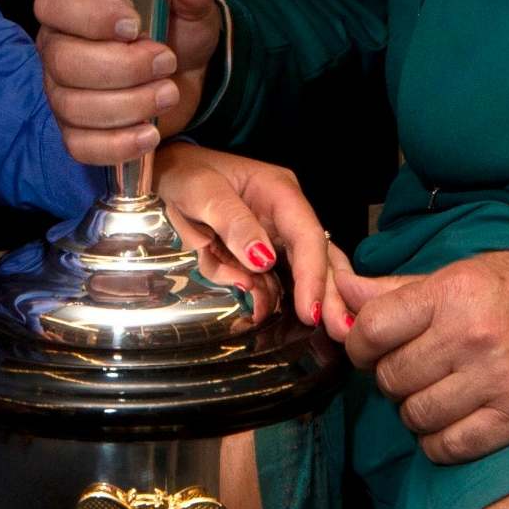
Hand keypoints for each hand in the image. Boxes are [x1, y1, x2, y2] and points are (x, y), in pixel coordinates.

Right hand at [33, 0, 223, 163]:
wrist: (184, 74)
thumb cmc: (173, 28)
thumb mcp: (189, 2)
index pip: (54, 4)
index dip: (89, 17)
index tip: (134, 26)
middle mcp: (56, 44)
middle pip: (63, 62)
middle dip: (122, 67)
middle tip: (166, 63)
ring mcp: (60, 90)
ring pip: (72, 106)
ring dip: (128, 105)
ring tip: (169, 94)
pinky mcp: (76, 129)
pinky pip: (79, 145)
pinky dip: (116, 144)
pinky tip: (148, 134)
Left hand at [154, 142, 356, 331]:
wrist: (169, 175)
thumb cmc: (186, 174)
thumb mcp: (203, 192)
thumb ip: (233, 221)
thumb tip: (263, 259)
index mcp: (279, 192)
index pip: (306, 235)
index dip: (312, 273)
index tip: (309, 309)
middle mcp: (286, 215)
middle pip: (317, 255)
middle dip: (331, 292)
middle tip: (340, 329)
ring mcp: (276, 236)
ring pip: (305, 271)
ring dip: (314, 301)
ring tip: (332, 334)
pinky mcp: (262, 255)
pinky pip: (276, 281)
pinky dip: (279, 301)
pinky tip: (283, 321)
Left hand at [338, 250, 508, 464]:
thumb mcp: (470, 272)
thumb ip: (403, 288)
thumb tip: (344, 288)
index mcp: (454, 292)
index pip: (374, 328)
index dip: (361, 344)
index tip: (372, 349)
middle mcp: (471, 336)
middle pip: (392, 377)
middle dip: (393, 379)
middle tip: (413, 373)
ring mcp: (495, 380)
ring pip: (416, 416)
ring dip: (417, 413)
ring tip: (436, 397)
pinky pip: (450, 446)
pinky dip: (441, 442)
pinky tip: (453, 425)